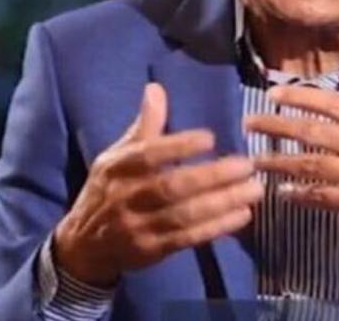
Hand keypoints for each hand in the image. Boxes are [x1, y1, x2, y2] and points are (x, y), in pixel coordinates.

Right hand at [54, 83, 263, 286]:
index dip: (179, 146)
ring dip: (222, 203)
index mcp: (117, 167)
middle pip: (172, 186)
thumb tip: (155, 88)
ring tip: (254, 190)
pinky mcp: (151, 251)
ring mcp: (138, 227)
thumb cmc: (110, 189)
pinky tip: (242, 216)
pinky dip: (216, 228)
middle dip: (212, 176)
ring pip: (184, 215)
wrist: (84, 245)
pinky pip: (187, 239)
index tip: (211, 137)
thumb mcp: (118, 155)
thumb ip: (144, 125)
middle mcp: (125, 197)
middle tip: (247, 165)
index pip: (148, 155)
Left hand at [247, 64, 338, 296]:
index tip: (272, 95)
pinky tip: (282, 192)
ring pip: (311, 166)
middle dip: (277, 127)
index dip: (299, 98)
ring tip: (255, 160)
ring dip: (279, 162)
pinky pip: (324, 198)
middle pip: (313, 132)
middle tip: (249, 123)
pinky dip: (301, 195)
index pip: (332, 104)